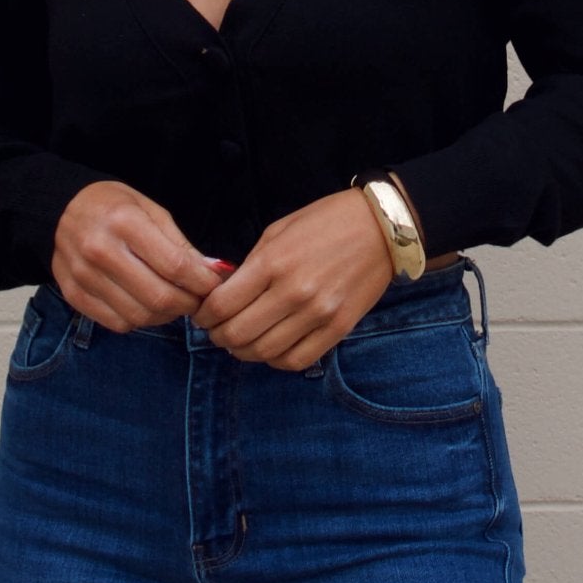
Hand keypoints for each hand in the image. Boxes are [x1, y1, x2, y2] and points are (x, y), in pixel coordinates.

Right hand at [52, 179, 222, 332]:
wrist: (60, 209)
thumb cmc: (114, 207)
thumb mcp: (151, 210)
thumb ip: (180, 244)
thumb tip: (213, 273)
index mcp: (124, 222)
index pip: (174, 266)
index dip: (202, 282)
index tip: (213, 285)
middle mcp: (100, 250)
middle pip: (158, 297)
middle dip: (188, 304)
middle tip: (198, 299)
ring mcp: (84, 276)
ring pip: (139, 316)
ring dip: (166, 316)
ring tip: (174, 302)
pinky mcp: (73, 295)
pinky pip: (117, 323)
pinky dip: (139, 320)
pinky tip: (146, 305)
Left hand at [190, 188, 394, 370]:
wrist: (381, 227)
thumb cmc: (326, 222)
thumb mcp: (278, 231)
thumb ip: (251, 265)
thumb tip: (224, 293)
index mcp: (273, 263)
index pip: (222, 304)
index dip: (204, 315)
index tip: (201, 315)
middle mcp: (294, 292)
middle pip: (239, 334)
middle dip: (218, 337)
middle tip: (216, 331)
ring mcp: (318, 314)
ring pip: (265, 352)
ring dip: (243, 352)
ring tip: (239, 342)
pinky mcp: (338, 329)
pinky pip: (297, 359)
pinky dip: (275, 360)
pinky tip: (270, 349)